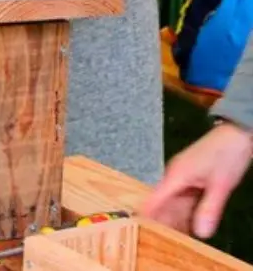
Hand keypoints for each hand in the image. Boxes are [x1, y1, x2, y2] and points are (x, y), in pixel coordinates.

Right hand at [141, 121, 252, 237]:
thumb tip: (201, 234)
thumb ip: (209, 209)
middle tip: (160, 243)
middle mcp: (174, 177)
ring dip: (174, 220)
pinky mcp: (191, 180)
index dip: (145, 216)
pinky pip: (183, 200)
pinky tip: (188, 227)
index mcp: (175, 176)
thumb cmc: (227, 154)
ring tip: (174, 240)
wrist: (237, 134)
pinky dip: (184, 213)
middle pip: (162, 205)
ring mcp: (182, 178)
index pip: (153, 200)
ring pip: (173, 204)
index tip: (139, 232)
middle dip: (161, 223)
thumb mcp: (221, 184)